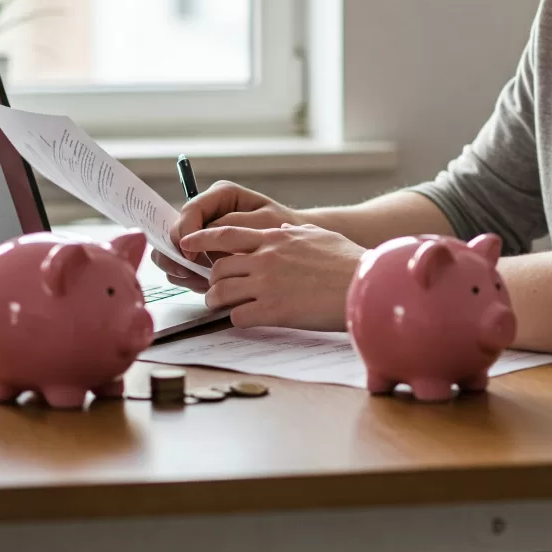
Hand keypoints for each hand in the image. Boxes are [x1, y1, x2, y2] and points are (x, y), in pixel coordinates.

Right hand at [151, 182, 300, 289]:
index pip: (190, 211)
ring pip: (176, 250)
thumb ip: (234, 226)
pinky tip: (205, 286)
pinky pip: (186, 264)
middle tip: (189, 273)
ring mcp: (204, 231)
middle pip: (176, 231)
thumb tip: (206, 235)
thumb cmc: (284, 228)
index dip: (186, 234)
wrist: (295, 245)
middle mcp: (209, 210)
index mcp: (222, 195)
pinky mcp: (204, 251)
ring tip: (202, 284)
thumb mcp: (264, 223)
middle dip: (179, 255)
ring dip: (184, 269)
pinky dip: (191, 277)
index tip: (191, 256)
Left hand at [171, 222, 364, 329]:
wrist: (364, 285)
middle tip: (217, 290)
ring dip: (219, 301)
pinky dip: (238, 319)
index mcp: (275, 237)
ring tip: (227, 307)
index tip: (187, 244)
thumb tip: (284, 232)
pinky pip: (237, 316)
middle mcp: (266, 257)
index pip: (225, 234)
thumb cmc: (348, 261)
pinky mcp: (272, 310)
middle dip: (213, 280)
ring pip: (220, 292)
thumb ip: (295, 233)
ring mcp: (267, 283)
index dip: (201, 239)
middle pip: (218, 266)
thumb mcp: (319, 236)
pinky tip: (250, 320)